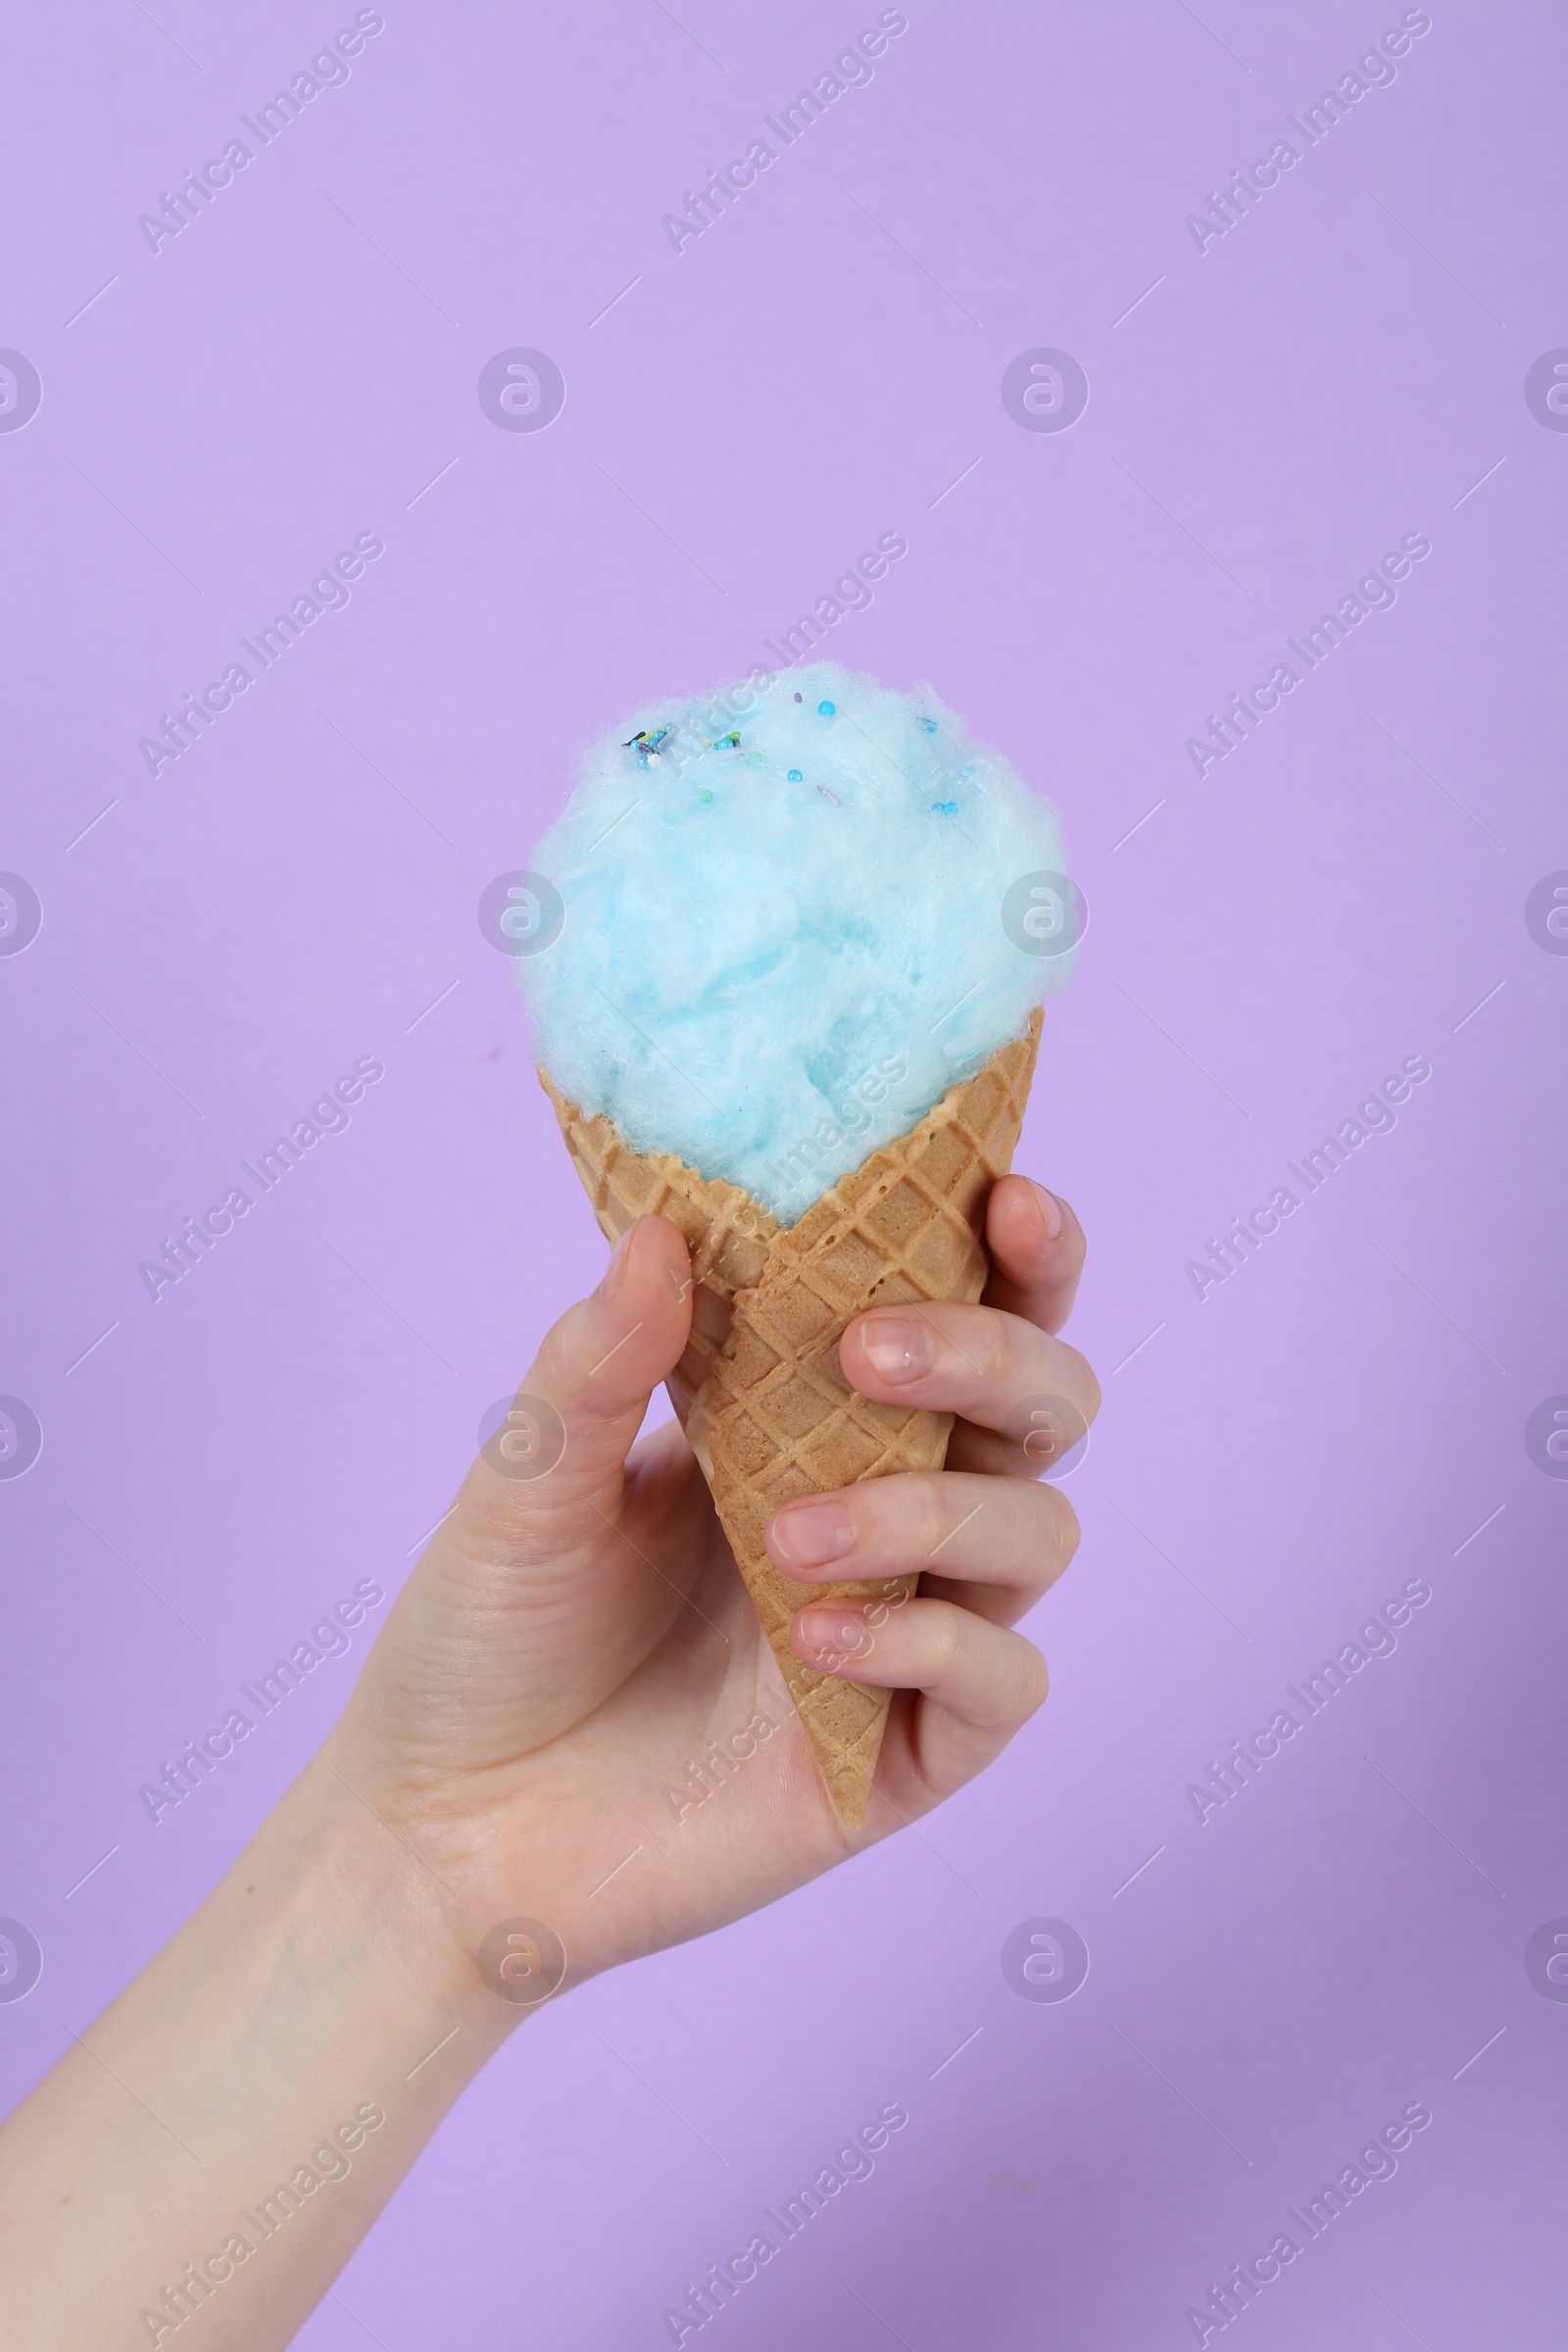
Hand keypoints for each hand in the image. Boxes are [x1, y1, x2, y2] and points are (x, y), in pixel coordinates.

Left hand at [331, 1174, 1098, 2003]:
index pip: (969, 1309)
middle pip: (1045, 1404)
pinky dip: (933, 1642)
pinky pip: (1003, 1681)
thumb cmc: (488, 1635)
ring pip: (1037, 1529)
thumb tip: (665, 1231)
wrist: (441, 1832)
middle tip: (870, 1354)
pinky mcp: (908, 1755)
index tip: (1004, 1197)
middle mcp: (890, 1507)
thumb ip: (600, 1361)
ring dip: (933, 1510)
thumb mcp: (527, 1480)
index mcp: (818, 1417)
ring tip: (791, 1537)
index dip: (1019, 1252)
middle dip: (994, 1354)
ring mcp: (910, 1632)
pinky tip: (820, 1638)